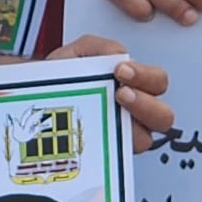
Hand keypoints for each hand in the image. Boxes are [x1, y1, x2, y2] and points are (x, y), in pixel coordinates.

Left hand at [48, 35, 172, 150]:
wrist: (38, 94)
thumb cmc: (63, 76)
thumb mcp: (79, 53)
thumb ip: (100, 48)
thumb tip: (117, 55)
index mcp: (135, 85)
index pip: (158, 82)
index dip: (145, 76)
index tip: (121, 70)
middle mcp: (135, 113)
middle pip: (163, 116)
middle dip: (145, 104)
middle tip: (120, 93)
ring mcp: (123, 135)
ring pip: (145, 140)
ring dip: (131, 126)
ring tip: (109, 113)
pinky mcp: (108, 152)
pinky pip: (119, 154)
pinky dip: (110, 143)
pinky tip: (94, 131)